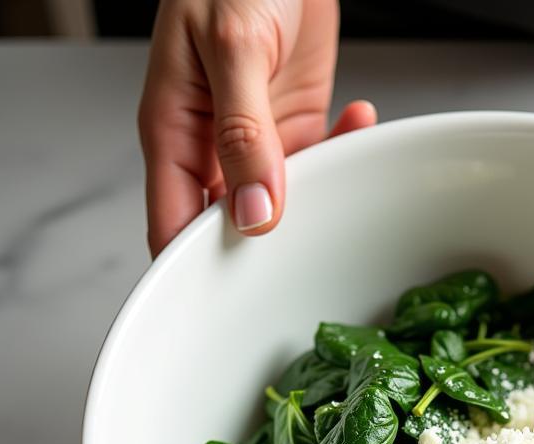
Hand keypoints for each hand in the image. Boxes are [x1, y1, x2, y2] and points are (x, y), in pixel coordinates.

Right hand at [139, 0, 375, 256]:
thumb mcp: (232, 48)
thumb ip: (242, 134)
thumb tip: (253, 213)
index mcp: (174, 133)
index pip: (174, 226)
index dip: (195, 270)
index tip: (229, 305)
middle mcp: (212, 146)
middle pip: (231, 228)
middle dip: (267, 252)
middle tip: (308, 264)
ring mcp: (254, 141)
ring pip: (282, 203)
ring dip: (318, 199)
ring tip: (346, 184)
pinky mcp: (293, 126)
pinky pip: (321, 161)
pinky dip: (345, 148)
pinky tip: (360, 121)